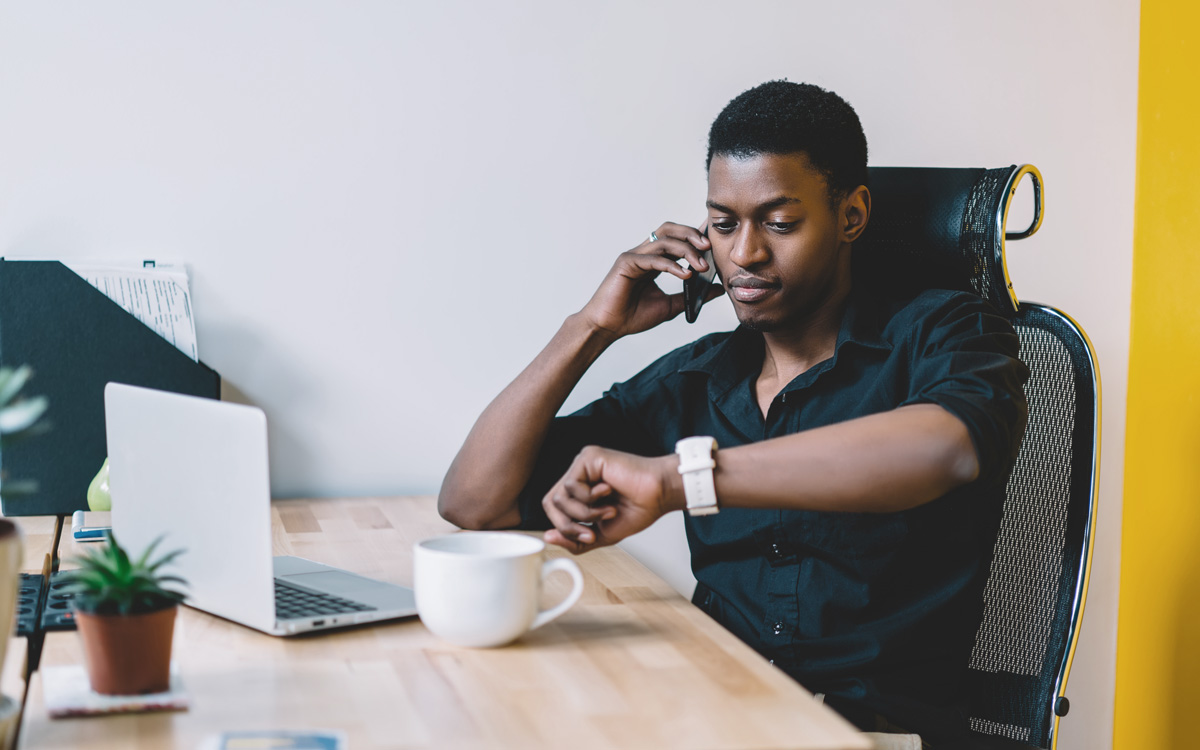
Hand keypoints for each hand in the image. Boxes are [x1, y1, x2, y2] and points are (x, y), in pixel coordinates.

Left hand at [541, 446, 683, 553]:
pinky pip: (572, 485)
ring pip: (559, 497)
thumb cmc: (638, 509)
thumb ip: (575, 539)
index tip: (588, 537)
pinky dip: (589, 499)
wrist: (660, 495)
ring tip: (608, 511)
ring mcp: (582, 465)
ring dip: (584, 513)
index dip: (564, 528)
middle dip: (568, 525)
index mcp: (580, 490)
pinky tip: (608, 492)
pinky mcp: (588, 457)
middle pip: (550, 504)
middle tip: (591, 532)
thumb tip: (548, 537)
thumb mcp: (602, 533)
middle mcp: (579, 475)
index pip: (554, 509)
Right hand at [578, 222, 722, 339]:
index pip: (677, 238)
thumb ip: (694, 296)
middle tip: (709, 247)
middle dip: (691, 234)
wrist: (608, 328)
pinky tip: (685, 275)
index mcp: (653, 260)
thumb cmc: (633, 316)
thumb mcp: (672, 306)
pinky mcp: (626, 263)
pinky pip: (653, 259)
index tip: (715, 239)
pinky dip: (671, 265)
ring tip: (701, 266)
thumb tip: (719, 289)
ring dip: (686, 250)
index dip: (695, 235)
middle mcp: (644, 253)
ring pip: (664, 241)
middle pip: (670, 230)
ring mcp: (634, 256)